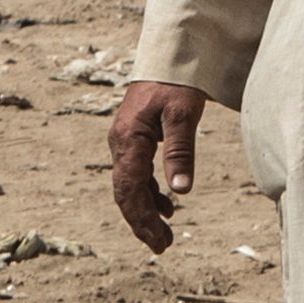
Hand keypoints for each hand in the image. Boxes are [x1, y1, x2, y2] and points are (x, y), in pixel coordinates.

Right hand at [107, 80, 207, 253]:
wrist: (169, 56)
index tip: (159, 241)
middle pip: (125, 193)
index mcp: (128, 139)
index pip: (130, 189)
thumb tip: (182, 192)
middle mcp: (120, 143)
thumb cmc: (177, 82)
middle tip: (163, 247)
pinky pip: (136, 174)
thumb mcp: (183, 115)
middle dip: (141, 222)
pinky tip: (167, 206)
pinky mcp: (134, 139)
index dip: (142, 219)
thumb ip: (180, 153)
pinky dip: (149, 194)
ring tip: (165, 235)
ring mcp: (125, 141)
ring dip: (145, 211)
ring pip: (129, 186)